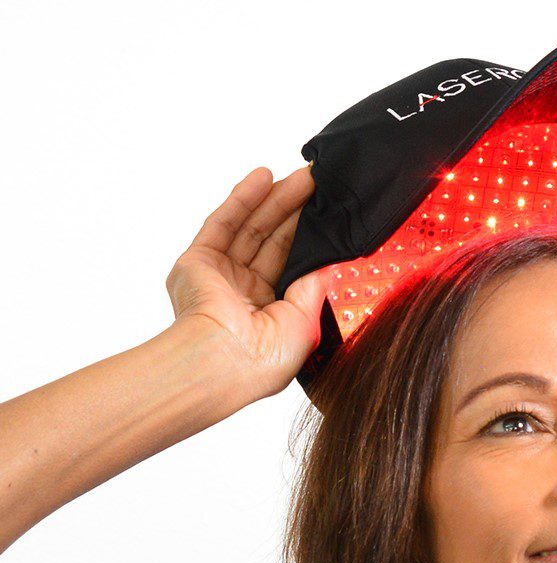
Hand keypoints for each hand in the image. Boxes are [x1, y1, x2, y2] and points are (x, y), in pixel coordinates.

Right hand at [165, 166, 329, 397]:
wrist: (223, 362)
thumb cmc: (265, 360)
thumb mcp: (305, 321)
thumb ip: (315, 286)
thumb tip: (329, 261)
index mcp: (270, 316)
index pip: (292, 266)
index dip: (309, 240)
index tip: (329, 216)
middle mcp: (243, 294)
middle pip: (273, 242)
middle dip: (296, 213)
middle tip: (320, 186)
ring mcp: (219, 276)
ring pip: (251, 228)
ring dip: (276, 200)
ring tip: (303, 177)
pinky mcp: (197, 261)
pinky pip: (223, 223)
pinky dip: (243, 198)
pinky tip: (264, 177)